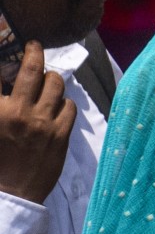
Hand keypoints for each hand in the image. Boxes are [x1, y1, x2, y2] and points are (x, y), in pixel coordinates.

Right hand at [0, 41, 76, 203]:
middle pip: (31, 70)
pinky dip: (64, 102)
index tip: (10, 41)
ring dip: (51, 78)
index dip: (4, 52)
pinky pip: (69, 107)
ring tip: (47, 80)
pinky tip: (58, 105)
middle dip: (34, 52)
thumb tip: (5, 84)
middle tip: (34, 47)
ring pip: (55, 85)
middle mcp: (18, 112)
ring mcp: (43, 123)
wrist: (12, 192)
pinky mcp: (61, 135)